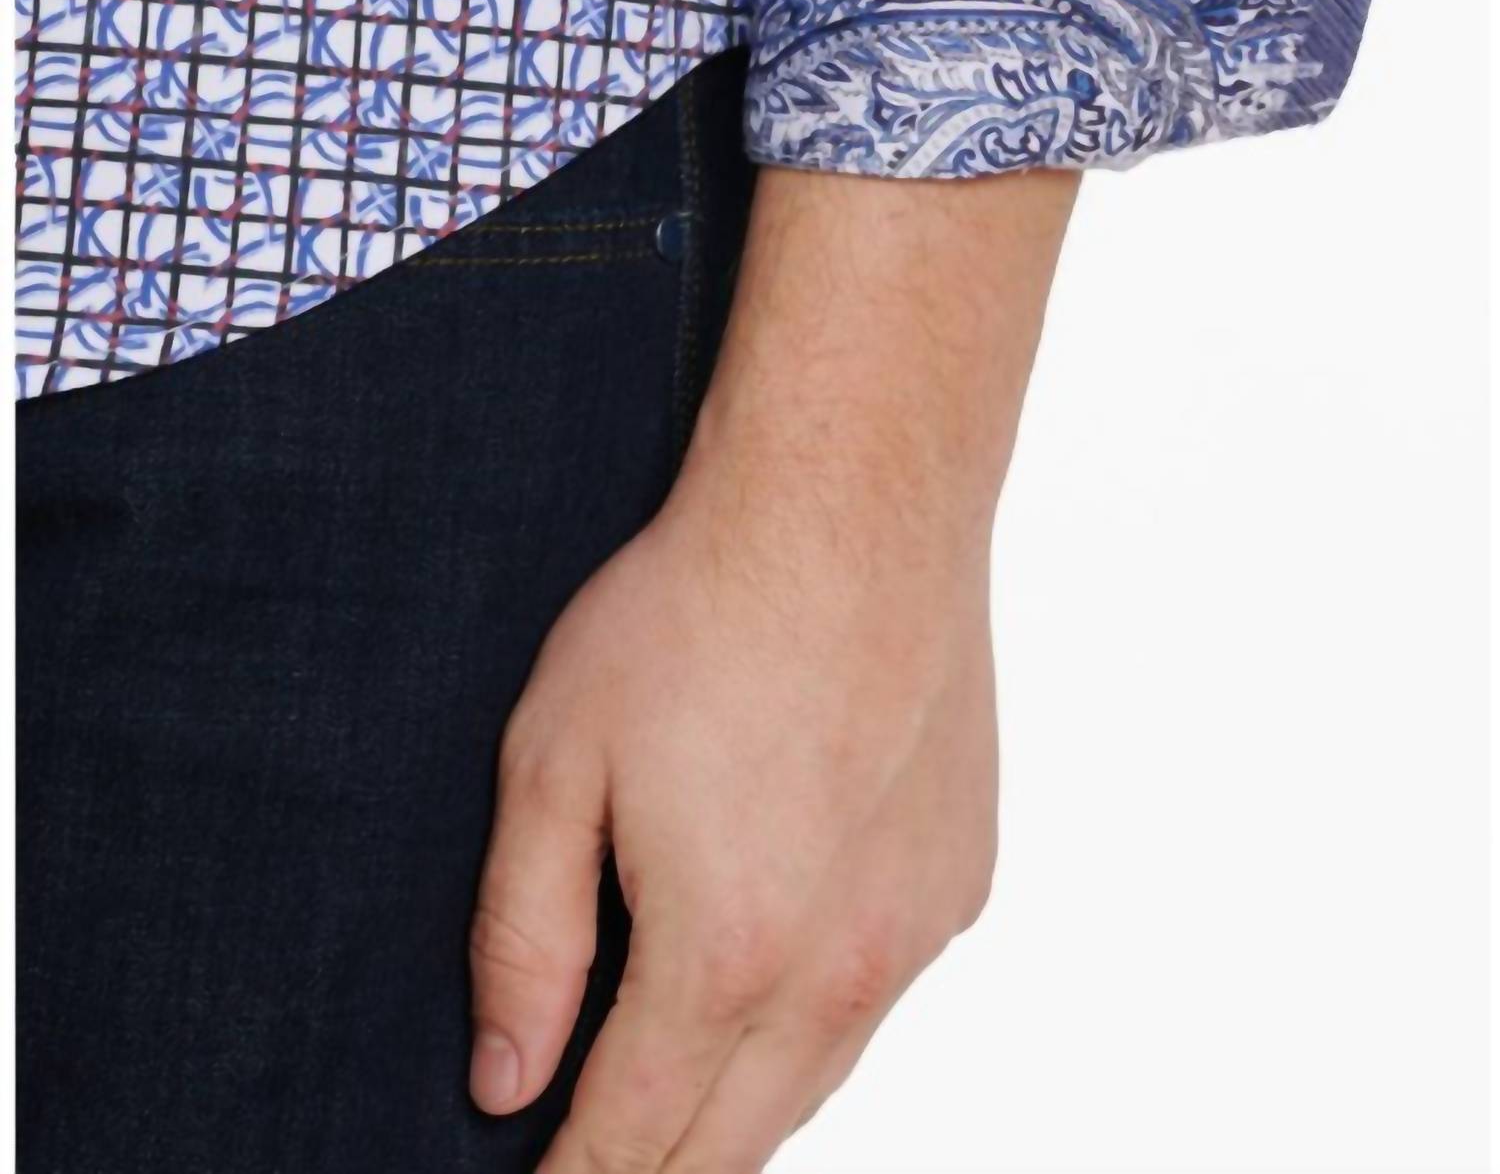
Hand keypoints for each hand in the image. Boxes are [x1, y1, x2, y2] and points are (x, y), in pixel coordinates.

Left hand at [468, 434, 998, 1172]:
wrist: (849, 508)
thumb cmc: (696, 613)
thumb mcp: (557, 761)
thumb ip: (525, 939)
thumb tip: (505, 1077)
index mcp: (726, 953)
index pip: (630, 1144)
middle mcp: (840, 971)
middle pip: (732, 1149)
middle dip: (652, 1171)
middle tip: (595, 1152)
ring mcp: (916, 931)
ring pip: (815, 1083)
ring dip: (737, 1105)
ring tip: (673, 1082)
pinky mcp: (963, 881)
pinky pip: (881, 997)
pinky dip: (818, 1015)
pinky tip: (779, 959)